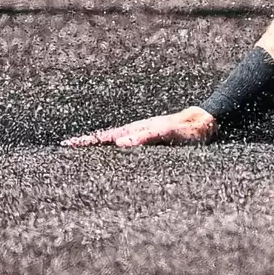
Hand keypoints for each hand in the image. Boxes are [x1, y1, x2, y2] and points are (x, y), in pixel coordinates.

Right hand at [61, 107, 217, 148]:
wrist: (206, 122)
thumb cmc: (190, 130)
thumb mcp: (169, 133)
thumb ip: (147, 136)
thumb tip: (120, 143)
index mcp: (136, 130)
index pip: (105, 136)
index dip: (87, 141)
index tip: (66, 144)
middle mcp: (137, 131)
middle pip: (107, 137)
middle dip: (87, 143)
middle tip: (66, 147)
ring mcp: (144, 133)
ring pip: (116, 139)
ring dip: (100, 144)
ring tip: (84, 149)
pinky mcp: (152, 138)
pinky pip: (129, 142)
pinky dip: (116, 146)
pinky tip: (115, 152)